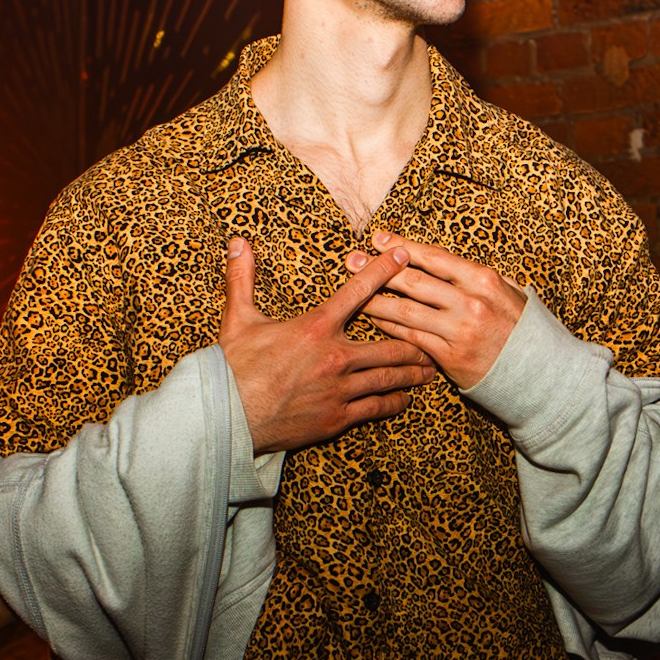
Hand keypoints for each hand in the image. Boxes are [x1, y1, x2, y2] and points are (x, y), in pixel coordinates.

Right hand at [218, 237, 437, 454]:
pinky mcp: (337, 417)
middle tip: (433, 335)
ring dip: (413, 373)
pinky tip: (404, 400)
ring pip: (389, 377)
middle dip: (416, 339)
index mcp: (315, 327)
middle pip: (390, 344)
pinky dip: (394, 402)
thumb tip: (238, 242)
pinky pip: (375, 407)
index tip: (403, 257)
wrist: (226, 416)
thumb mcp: (237, 319)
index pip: (358, 292)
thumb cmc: (232, 368)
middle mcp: (334, 356)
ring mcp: (339, 389)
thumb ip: (242, 278)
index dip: (383, 271)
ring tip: (431, 369)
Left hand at [345, 231, 525, 388]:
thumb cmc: (524, 330)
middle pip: (413, 281)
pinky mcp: (450, 357)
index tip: (378, 239)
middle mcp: (470, 303)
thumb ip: (480, 277)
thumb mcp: (511, 293)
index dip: (402, 247)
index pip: (434, 257)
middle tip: (351, 260)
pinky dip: (389, 327)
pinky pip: (411, 338)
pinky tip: (374, 319)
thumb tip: (447, 262)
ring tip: (351, 293)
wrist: (540, 374)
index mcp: (484, 280)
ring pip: (405, 311)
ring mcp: (458, 331)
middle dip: (377, 270)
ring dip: (374, 301)